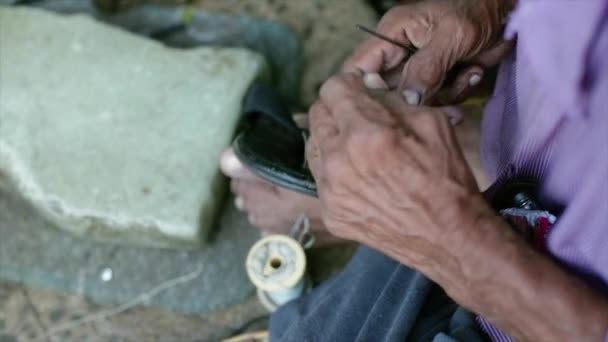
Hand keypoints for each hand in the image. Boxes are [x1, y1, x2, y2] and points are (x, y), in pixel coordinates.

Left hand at [306, 74, 607, 341]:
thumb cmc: (446, 180)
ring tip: (357, 144)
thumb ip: (393, 100)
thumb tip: (367, 84)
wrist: (449, 238)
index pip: (332, 89)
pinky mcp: (330, 212)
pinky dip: (334, 168)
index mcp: (364, 135)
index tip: (360, 89)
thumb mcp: (432, 124)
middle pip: (317, 114)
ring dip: (331, 136)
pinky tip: (357, 173)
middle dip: (337, 107)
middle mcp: (338, 162)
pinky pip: (320, 176)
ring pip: (314, 145)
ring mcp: (330, 191)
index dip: (348, 84)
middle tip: (359, 115)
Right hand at [344, 0, 514, 104]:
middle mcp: (397, 53)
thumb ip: (426, 68)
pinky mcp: (434, 80)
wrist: (506, 14)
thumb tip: (407, 100)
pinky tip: (472, 73)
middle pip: (385, 92)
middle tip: (441, 97)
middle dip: (413, 100)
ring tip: (467, 74)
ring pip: (412, 101)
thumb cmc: (476, 11)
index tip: (380, 112)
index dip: (361, 92)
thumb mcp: (452, 37)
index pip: (358, 68)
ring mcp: (415, 69)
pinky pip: (434, 100)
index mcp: (390, 34)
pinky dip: (455, 93)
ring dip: (443, 95)